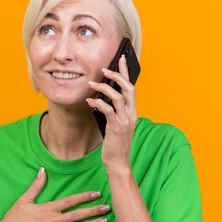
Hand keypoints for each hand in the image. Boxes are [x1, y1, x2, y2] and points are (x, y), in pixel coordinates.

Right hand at [0, 168, 109, 221]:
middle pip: (78, 214)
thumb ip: (36, 185)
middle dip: (93, 210)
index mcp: (49, 208)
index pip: (70, 201)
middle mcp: (54, 220)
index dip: (84, 197)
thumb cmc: (14, 218)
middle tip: (107, 208)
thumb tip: (42, 170)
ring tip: (104, 221)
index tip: (96, 194)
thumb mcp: (24, 200)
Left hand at [86, 54, 137, 171]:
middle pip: (128, 88)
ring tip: (91, 84)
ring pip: (117, 96)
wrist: (118, 162)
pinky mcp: (116, 127)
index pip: (131, 87)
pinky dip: (98, 103)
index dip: (127, 72)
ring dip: (104, 88)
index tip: (122, 59)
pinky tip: (89, 101)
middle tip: (104, 68)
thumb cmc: (115, 144)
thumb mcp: (116, 124)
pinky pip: (108, 110)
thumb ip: (114, 111)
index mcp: (132, 112)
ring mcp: (125, 120)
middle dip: (117, 75)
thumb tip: (102, 98)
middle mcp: (131, 114)